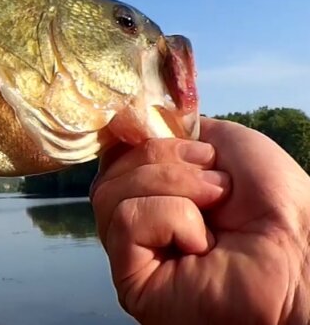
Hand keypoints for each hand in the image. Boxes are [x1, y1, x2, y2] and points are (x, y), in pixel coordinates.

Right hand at [91, 117, 309, 324]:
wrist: (302, 248)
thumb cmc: (278, 201)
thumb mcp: (224, 140)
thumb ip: (173, 130)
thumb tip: (130, 119)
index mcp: (157, 193)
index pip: (115, 156)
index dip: (135, 139)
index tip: (167, 132)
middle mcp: (141, 225)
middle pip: (110, 171)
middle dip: (165, 160)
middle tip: (217, 182)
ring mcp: (134, 256)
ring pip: (110, 192)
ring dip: (172, 186)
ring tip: (213, 207)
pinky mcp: (132, 282)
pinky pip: (126, 220)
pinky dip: (170, 216)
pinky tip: (202, 242)